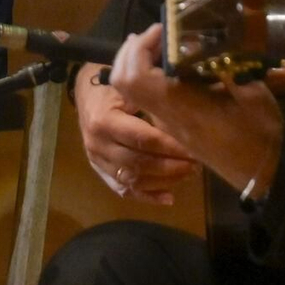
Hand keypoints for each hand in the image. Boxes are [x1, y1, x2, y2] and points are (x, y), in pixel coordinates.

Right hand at [74, 57, 195, 203]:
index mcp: (104, 122)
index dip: (171, 147)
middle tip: (197, 163)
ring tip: (189, 174)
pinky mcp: (100, 171)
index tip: (195, 148)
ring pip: (133, 180)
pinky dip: (147, 196)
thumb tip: (185, 117)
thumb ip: (151, 103)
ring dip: (163, 181)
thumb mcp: (129, 87)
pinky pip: (124, 190)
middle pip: (139, 163)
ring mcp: (97, 161)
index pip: (143, 140)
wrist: (86, 94)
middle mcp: (98, 145)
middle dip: (171, 167)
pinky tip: (169, 198)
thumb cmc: (112, 86)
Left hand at [108, 25, 283, 194]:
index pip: (135, 77)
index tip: (162, 29)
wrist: (259, 174)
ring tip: (159, 41)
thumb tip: (213, 43)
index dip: (140, 48)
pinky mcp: (170, 124)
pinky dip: (145, 73)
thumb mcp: (255, 97)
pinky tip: (167, 62)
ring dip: (136, 61)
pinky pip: (144, 96)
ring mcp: (164, 121)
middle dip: (131, 51)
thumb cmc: (259, 136)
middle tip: (155, 32)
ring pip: (129, 89)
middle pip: (122, 81)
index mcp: (180, 105)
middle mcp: (164, 114)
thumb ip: (231, 68)